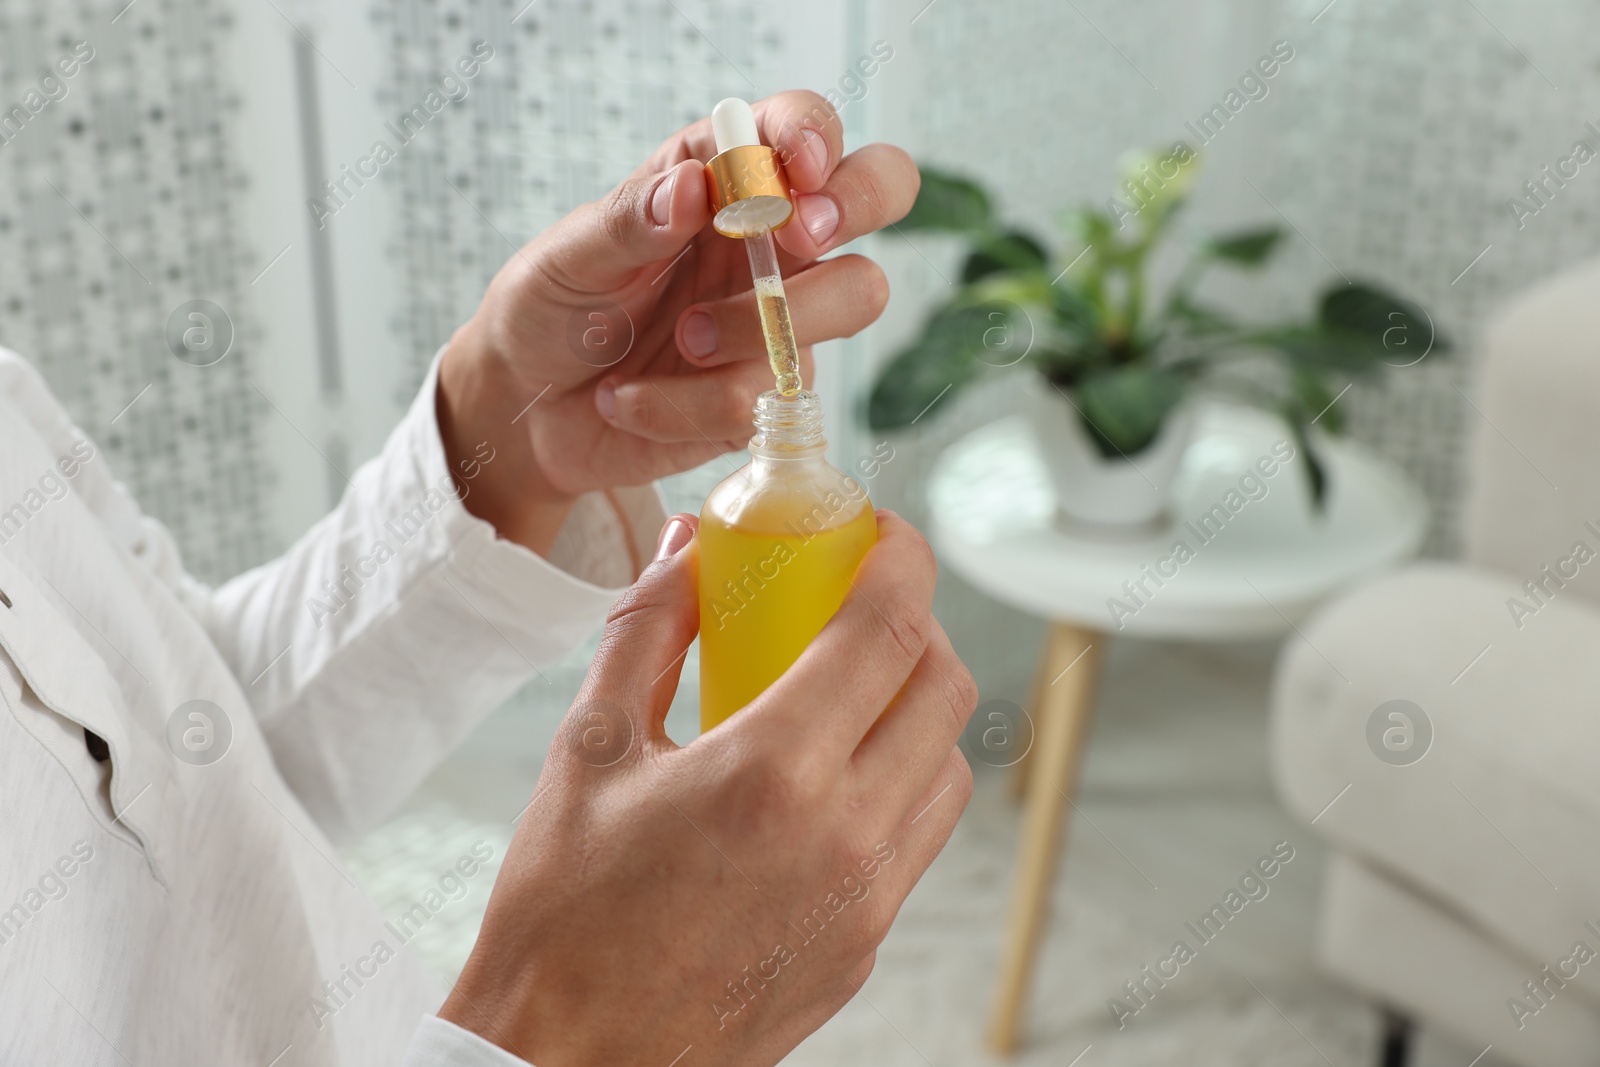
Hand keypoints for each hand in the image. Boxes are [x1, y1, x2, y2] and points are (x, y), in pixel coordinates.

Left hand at [434, 90, 918, 552]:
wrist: (531, 410)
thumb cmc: (552, 310)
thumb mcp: (569, 257)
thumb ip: (632, 221)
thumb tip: (695, 188)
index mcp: (722, 178)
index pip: (800, 127)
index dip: (812, 137)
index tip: (795, 171)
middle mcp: (771, 238)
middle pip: (877, 192)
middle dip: (858, 202)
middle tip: (796, 239)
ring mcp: (783, 316)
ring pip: (853, 296)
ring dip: (759, 323)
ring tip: (680, 338)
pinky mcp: (771, 393)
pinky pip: (763, 398)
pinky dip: (683, 406)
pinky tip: (631, 402)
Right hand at [439, 511, 976, 1065]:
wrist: (569, 1063)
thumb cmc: (562, 917)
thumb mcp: (587, 751)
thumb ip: (648, 632)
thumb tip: (688, 551)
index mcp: (770, 775)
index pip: (888, 631)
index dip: (901, 560)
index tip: (880, 533)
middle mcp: (842, 838)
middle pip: (945, 690)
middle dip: (916, 625)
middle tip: (857, 607)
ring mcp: (865, 903)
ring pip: (949, 768)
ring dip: (916, 709)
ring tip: (845, 695)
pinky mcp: (863, 950)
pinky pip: (918, 840)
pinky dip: (899, 785)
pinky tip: (828, 781)